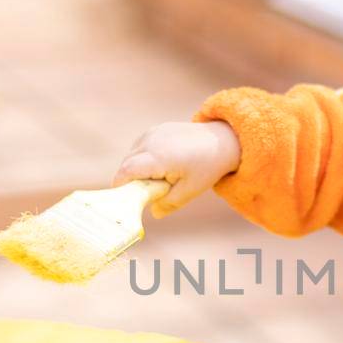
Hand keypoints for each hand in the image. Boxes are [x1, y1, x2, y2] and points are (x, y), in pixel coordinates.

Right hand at [111, 121, 241, 218]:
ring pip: (131, 155)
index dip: (121, 186)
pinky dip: (143, 158)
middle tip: (144, 194)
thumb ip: (169, 204)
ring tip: (158, 179)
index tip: (125, 200)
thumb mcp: (190, 190)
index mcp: (159, 157)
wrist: (222, 141)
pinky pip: (139, 147)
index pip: (126, 171)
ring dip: (136, 169)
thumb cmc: (207, 167)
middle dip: (129, 181)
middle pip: (126, 163)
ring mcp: (153, 132)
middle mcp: (151, 141)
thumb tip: (153, 214)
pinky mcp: (155, 129)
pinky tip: (160, 167)